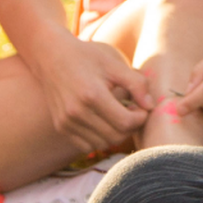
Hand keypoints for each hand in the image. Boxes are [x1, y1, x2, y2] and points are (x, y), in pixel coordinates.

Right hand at [33, 31, 151, 149]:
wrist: (52, 57)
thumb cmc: (87, 57)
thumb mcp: (115, 65)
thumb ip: (136, 84)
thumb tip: (150, 106)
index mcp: (92, 95)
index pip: (125, 123)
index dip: (140, 118)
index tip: (142, 107)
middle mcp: (76, 113)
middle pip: (115, 137)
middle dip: (131, 127)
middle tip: (133, 111)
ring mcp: (66, 123)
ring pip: (102, 144)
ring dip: (116, 134)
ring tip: (119, 115)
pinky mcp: (61, 127)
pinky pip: (86, 145)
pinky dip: (100, 138)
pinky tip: (104, 121)